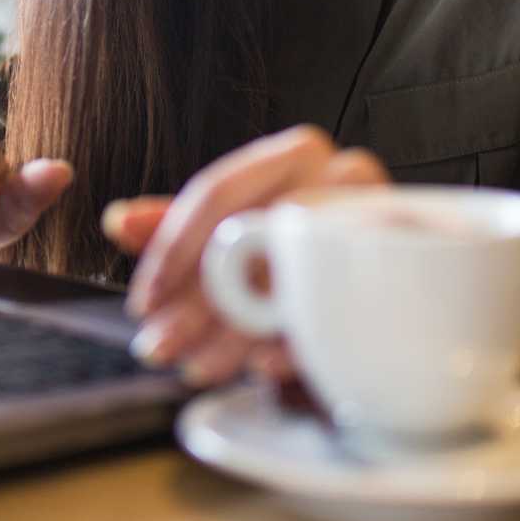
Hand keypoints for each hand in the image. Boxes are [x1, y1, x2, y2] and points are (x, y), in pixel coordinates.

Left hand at [107, 125, 386, 385]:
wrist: (395, 270)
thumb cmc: (306, 244)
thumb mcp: (238, 229)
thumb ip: (178, 225)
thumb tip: (118, 220)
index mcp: (294, 153)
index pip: (217, 191)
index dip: (171, 249)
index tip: (143, 301)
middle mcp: (339, 175)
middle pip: (249, 237)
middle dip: (194, 302)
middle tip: (158, 347)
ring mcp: (376, 219)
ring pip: (287, 275)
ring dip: (233, 331)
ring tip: (196, 367)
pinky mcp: (401, 268)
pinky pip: (337, 307)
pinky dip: (292, 339)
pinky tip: (259, 366)